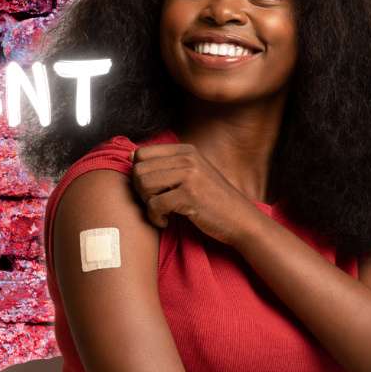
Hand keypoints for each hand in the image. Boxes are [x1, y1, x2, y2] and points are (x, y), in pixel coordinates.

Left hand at [130, 144, 262, 244]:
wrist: (241, 220)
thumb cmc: (212, 200)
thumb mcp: (191, 175)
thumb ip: (164, 164)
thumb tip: (130, 154)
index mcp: (186, 150)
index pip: (141, 153)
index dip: (139, 174)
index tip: (152, 190)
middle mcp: (187, 158)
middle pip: (138, 169)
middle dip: (140, 191)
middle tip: (155, 204)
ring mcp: (190, 175)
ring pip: (143, 185)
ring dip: (147, 204)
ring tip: (162, 212)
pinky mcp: (190, 195)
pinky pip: (153, 205)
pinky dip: (155, 218)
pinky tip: (166, 221)